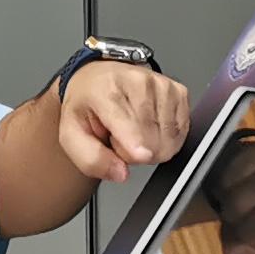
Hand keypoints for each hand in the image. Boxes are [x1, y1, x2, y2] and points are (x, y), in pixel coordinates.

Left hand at [54, 62, 190, 186]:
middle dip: (136, 153)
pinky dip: (166, 138)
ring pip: (169, 140)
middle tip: (120, 139)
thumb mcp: (72, 135)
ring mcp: (161, 85)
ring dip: (152, 146)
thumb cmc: (86, 105)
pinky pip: (182, 133)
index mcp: (106, 90)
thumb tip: (120, 173)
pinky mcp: (179, 91)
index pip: (131, 125)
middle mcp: (138, 82)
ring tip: (134, 131)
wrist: (97, 80)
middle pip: (153, 141)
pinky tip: (150, 128)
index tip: (140, 155)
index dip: (136, 147)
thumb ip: (91, 159)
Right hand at [203, 132, 254, 253]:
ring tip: (230, 209)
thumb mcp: (252, 248)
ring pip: (242, 200)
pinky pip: (233, 175)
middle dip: (242, 232)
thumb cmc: (253, 219)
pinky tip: (227, 187)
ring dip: (230, 209)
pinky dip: (224, 185)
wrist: (241, 179)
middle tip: (234, 230)